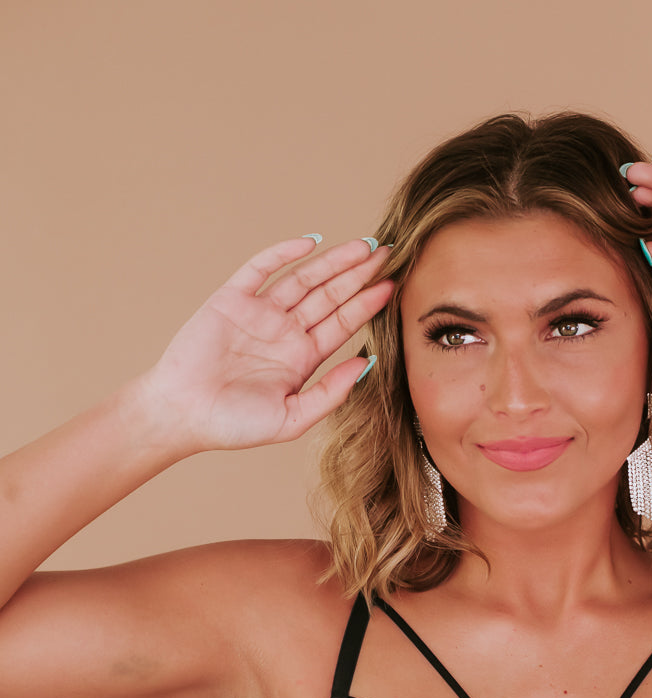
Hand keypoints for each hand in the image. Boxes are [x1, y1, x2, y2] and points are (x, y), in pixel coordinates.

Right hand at [137, 236, 394, 450]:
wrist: (183, 415)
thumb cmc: (234, 425)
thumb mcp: (292, 418)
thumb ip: (330, 392)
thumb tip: (367, 363)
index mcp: (303, 358)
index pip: (343, 323)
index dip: (367, 304)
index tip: (394, 286)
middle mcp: (285, 331)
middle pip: (330, 295)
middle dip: (358, 275)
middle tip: (389, 254)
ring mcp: (260, 313)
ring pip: (304, 278)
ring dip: (333, 262)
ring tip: (363, 246)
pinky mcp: (232, 299)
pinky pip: (261, 269)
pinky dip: (284, 253)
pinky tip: (310, 243)